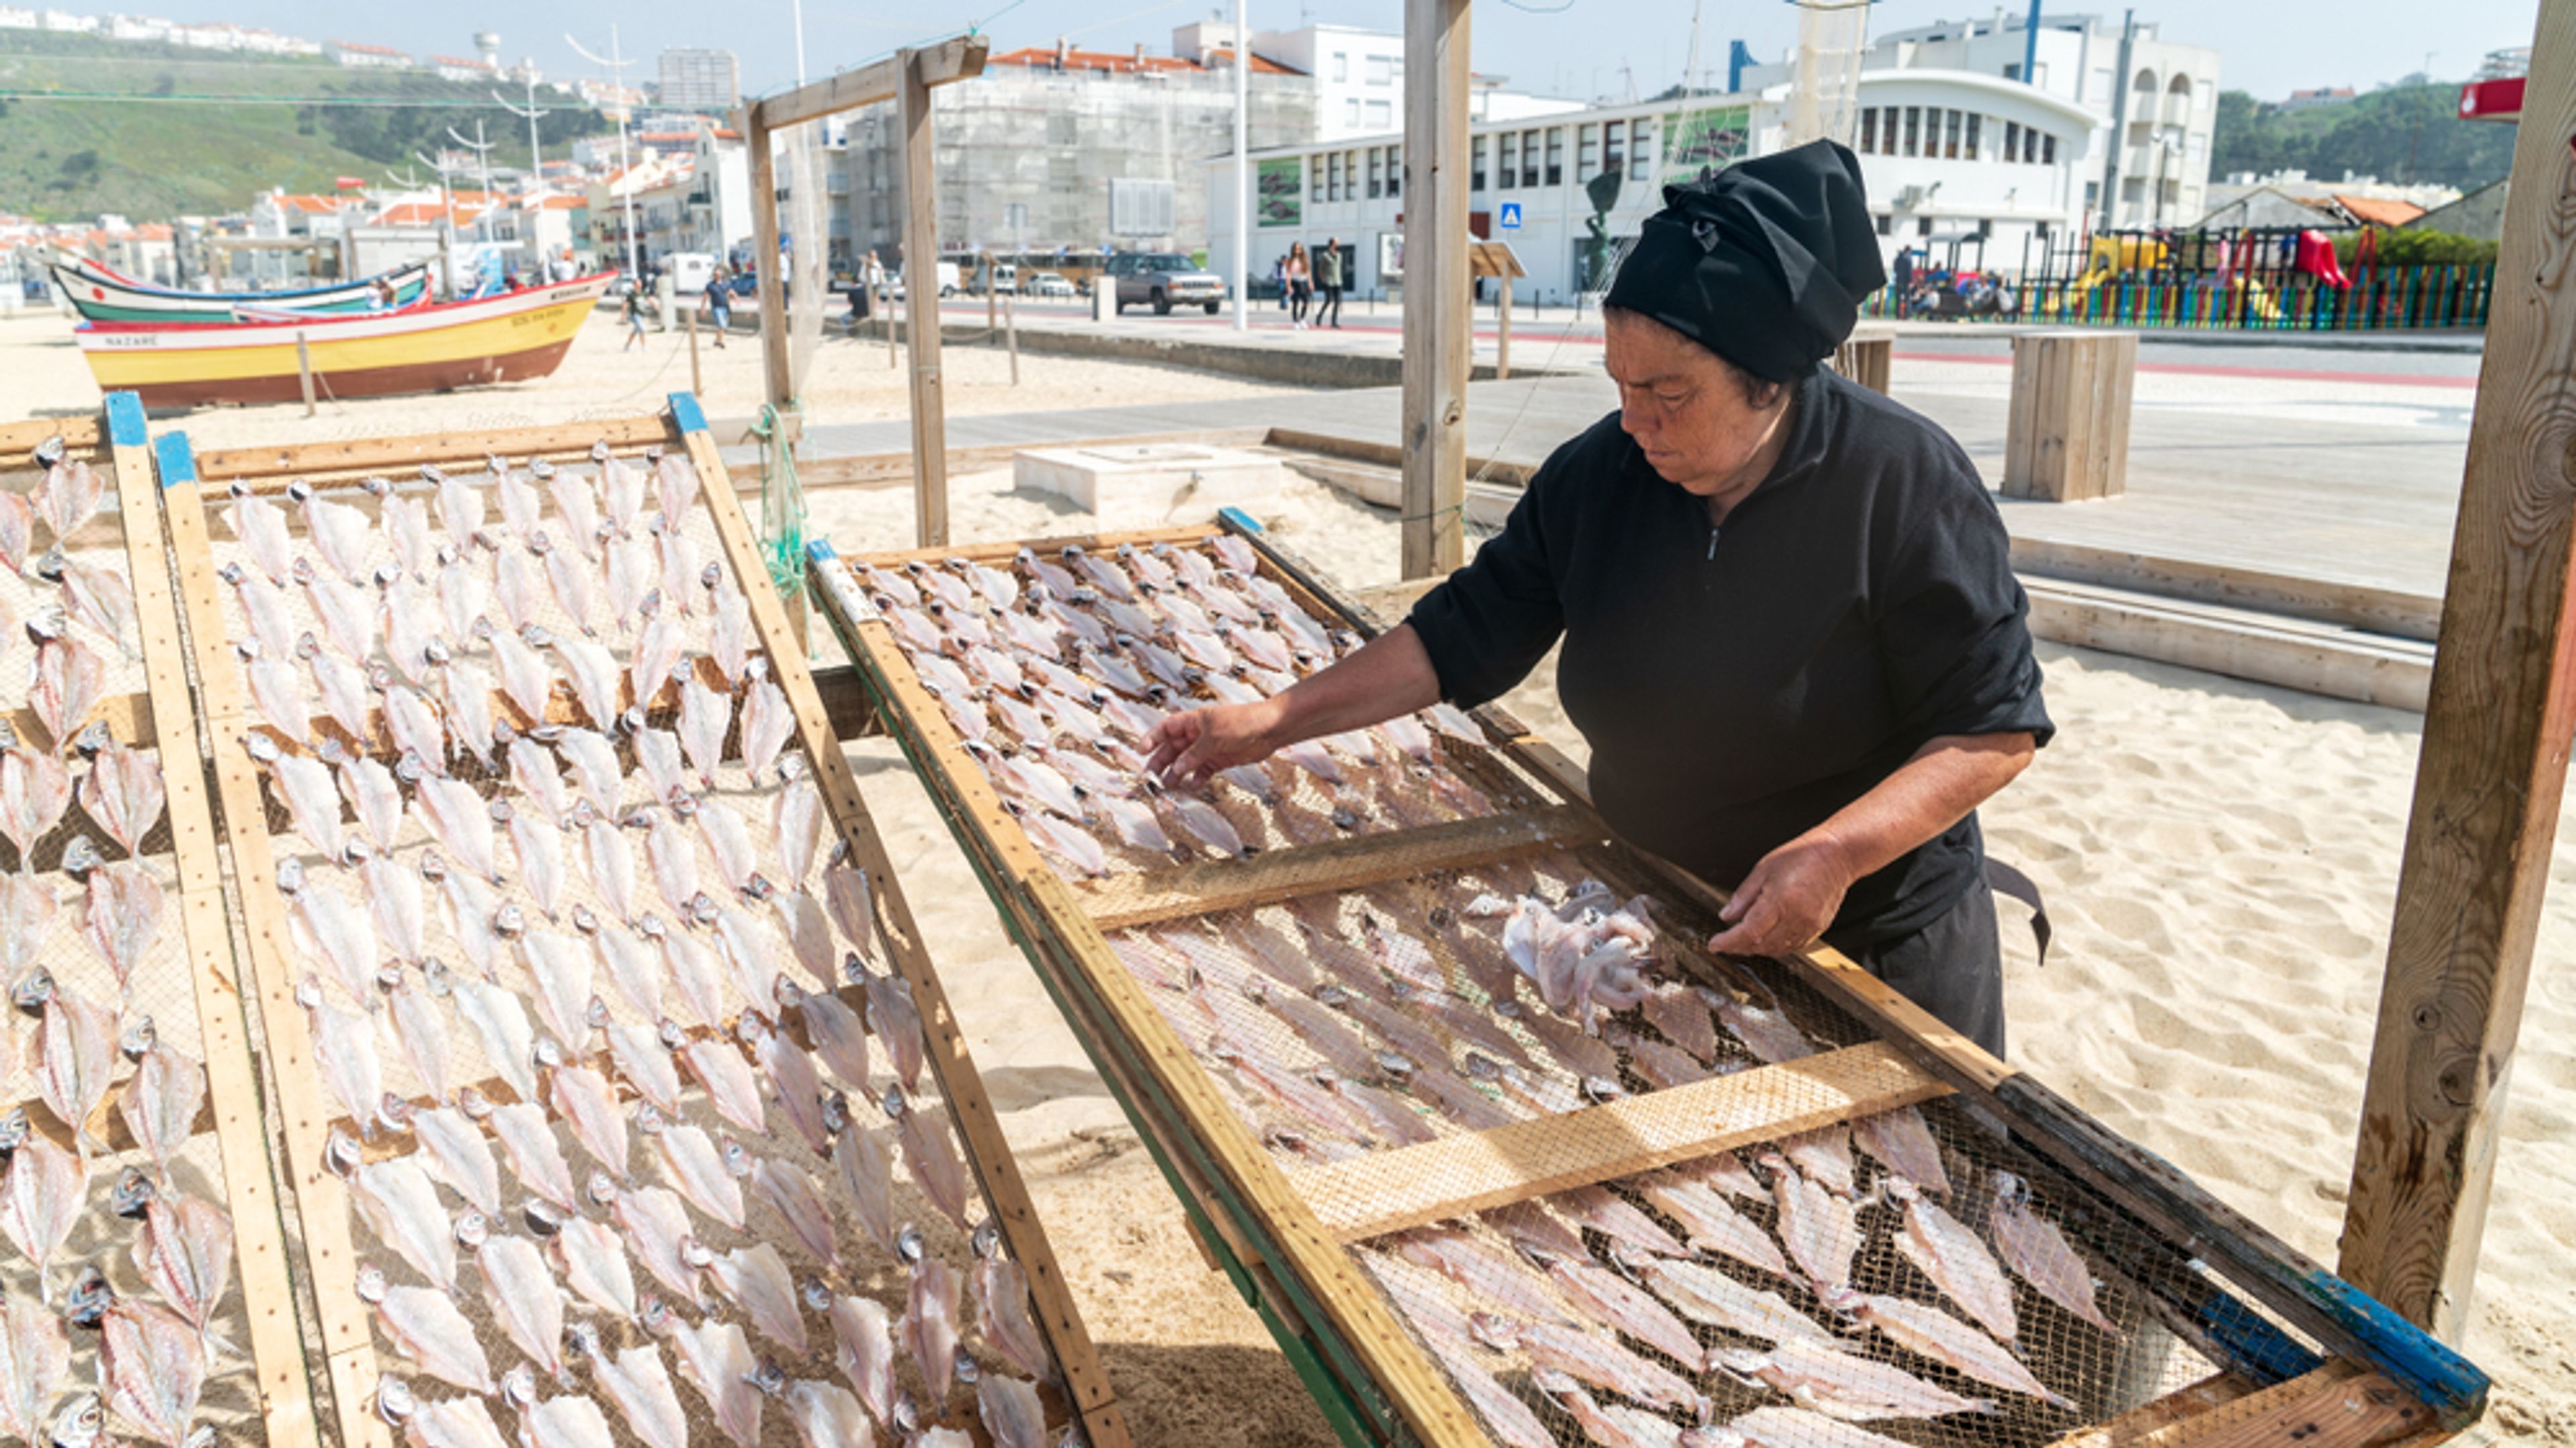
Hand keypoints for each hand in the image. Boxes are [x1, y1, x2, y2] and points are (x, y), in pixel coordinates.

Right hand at [1144, 701, 1282, 786]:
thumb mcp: (1214, 737)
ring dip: (1177, 774)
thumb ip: (1194, 754)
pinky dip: (1197, 779)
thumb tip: (1177, 768)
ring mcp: (1208, 747)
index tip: (1141, 751)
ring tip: (1168, 787)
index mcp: (1193, 721)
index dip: (1152, 738)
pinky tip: (1194, 786)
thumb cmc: (1243, 722)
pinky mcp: (1219, 759)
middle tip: (1150, 777)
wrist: (1270, 729)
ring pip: (1186, 762)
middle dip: (1161, 762)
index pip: (1166, 728)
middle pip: (1173, 748)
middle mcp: (1198, 734)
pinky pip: (1203, 771)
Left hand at [1707, 834, 1856, 957]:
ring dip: (1757, 948)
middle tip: (1725, 941)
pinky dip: (1775, 946)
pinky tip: (1766, 937)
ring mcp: (1810, 925)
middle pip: (1761, 945)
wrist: (1836, 855)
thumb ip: (1743, 896)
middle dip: (1739, 946)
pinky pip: (1792, 946)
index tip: (1714, 944)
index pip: (1749, 932)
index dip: (1729, 942)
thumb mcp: (1763, 869)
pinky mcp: (1818, 928)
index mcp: (1781, 901)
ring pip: (1777, 949)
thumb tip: (1727, 916)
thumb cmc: (1801, 856)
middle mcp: (1797, 917)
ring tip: (1743, 940)